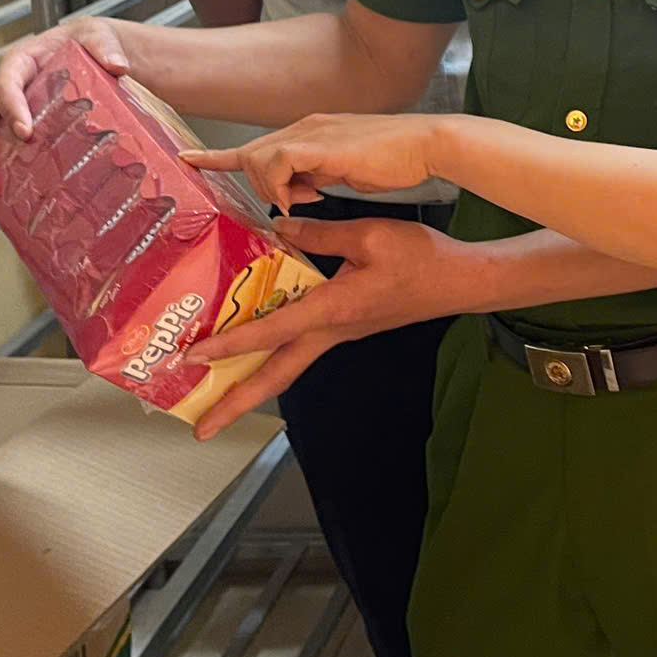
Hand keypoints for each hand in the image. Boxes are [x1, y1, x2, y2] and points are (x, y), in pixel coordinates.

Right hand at [0, 19, 134, 206]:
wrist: (93, 55)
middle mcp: (4, 92)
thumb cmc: (87, 44)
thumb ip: (103, 46)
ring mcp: (4, 117)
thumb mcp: (97, 36)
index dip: (10, 109)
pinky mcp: (12, 135)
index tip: (25, 132)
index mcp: (20, 65)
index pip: (5, 86)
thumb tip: (116, 64)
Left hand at [183, 217, 479, 437]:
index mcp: (333, 310)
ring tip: (217, 399)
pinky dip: (272, 353)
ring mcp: (340, 333)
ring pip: (287, 366)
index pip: (272, 332)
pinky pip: (301, 345)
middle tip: (201, 428)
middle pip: (276, 377)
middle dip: (236, 404)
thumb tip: (277, 227)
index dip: (231, 343)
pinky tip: (256, 341)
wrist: (461, 280)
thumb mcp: (370, 236)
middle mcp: (332, 332)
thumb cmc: (422, 259)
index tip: (195, 356)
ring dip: (250, 385)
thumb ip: (319, 234)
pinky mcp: (347, 326)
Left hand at [184, 113, 441, 214]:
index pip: (256, 146)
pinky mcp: (319, 143)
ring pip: (257, 156)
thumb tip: (296, 194)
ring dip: (270, 187)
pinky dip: (279, 183)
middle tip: (272, 194)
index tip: (190, 161)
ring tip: (303, 200)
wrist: (426, 144)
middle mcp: (304, 128)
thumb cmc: (397, 161)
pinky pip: (276, 161)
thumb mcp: (346, 174)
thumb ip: (317, 179)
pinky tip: (300, 198)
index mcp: (310, 135)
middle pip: (251, 153)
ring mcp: (310, 132)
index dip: (220, 156)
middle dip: (245, 176)